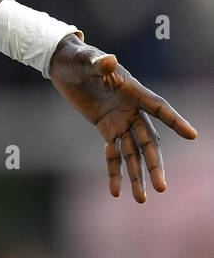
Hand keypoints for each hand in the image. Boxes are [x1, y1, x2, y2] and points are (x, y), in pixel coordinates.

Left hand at [49, 36, 197, 201]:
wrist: (65, 64)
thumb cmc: (78, 58)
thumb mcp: (85, 59)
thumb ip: (98, 63)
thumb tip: (110, 61)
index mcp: (133, 90)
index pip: (158, 107)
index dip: (174, 120)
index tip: (192, 135)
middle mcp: (132, 109)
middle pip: (148, 140)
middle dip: (154, 164)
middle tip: (162, 187)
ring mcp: (120, 121)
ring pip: (133, 152)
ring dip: (137, 175)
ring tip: (141, 199)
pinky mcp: (106, 129)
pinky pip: (112, 154)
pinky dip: (114, 172)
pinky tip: (116, 192)